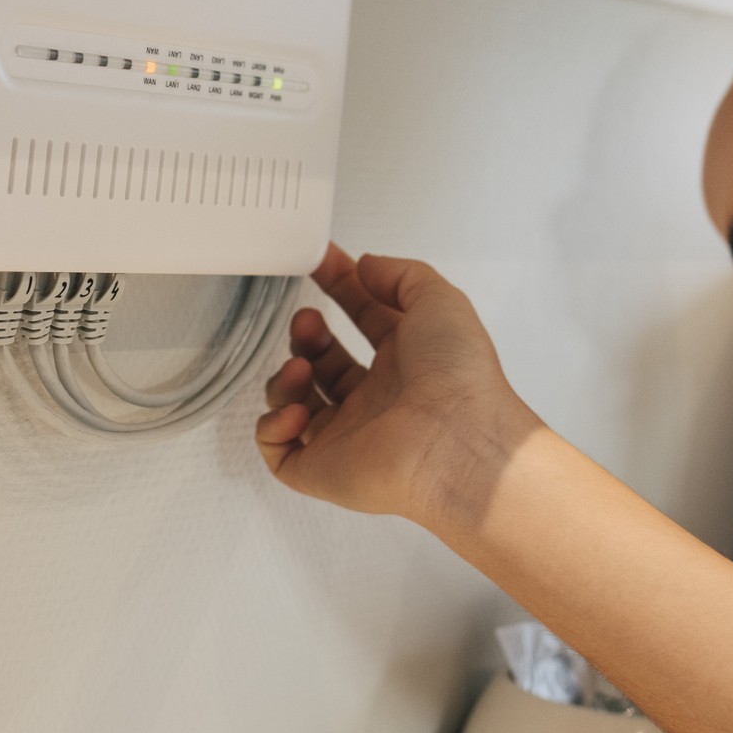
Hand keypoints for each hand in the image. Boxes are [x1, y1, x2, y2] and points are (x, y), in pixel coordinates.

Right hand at [255, 244, 545, 532]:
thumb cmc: (458, 377)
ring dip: (286, 377)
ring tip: (301, 367)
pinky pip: (279, 450)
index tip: (315, 262)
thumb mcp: (439, 300)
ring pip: (296, 402)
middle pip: (325, 361)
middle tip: (307, 321)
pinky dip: (274, 425)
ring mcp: (348, 437)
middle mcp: (377, 399)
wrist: (456, 443)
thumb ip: (400, 274)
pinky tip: (296, 411)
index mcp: (406, 361)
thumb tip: (365, 266)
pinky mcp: (323, 470)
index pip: (362, 318)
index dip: (338, 288)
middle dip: (307, 335)